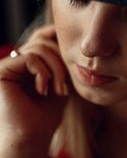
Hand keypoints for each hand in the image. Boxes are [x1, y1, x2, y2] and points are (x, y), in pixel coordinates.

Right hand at [0, 25, 67, 157]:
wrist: (30, 138)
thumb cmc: (45, 116)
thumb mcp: (59, 82)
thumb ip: (59, 60)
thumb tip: (63, 35)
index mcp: (26, 64)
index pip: (45, 38)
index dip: (61, 45)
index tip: (73, 68)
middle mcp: (14, 62)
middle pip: (44, 41)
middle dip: (61, 62)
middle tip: (65, 87)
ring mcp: (7, 66)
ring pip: (39, 47)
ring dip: (56, 69)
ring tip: (58, 90)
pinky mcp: (1, 71)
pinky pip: (30, 57)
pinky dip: (43, 72)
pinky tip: (43, 89)